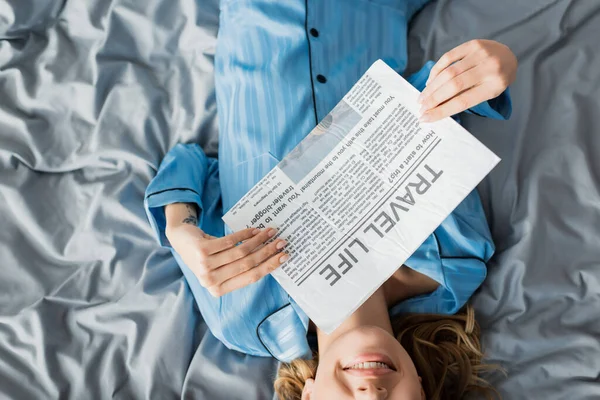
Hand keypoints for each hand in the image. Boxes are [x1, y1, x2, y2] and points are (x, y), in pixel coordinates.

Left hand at [165, 203, 287, 296]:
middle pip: (248, 265)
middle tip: (281, 242)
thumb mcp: (222, 266)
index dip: (269, 266)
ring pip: (241, 253)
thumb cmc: (206, 254)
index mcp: (219, 289)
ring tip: (270, 232)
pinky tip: (254, 229)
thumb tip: (270, 258)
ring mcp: (205, 266)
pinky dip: (245, 234)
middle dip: (268, 252)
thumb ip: (241, 267)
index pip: (251, 278)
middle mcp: (212, 281)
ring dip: (259, 241)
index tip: (284, 256)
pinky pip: (230, 242)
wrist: (180, 240)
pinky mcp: (202, 251)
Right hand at [418, 39, 516, 121]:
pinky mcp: (473, 44)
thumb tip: (437, 109)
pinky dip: (436, 70)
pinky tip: (430, 81)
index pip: (463, 101)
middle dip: (433, 98)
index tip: (426, 118)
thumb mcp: (487, 93)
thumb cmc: (495, 80)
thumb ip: (466, 98)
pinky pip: (448, 57)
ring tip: (423, 97)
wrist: (509, 56)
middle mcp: (489, 69)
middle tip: (421, 107)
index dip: (442, 110)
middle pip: (453, 86)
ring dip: (432, 86)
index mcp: (494, 86)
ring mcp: (480, 54)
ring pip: (448, 72)